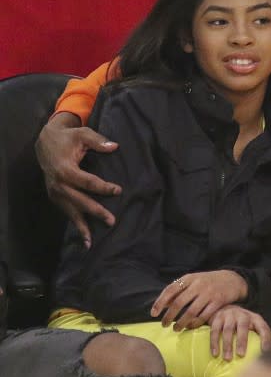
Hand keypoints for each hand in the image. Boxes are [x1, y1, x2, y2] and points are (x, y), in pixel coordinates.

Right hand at [35, 112, 119, 247]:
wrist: (45, 143)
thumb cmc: (67, 138)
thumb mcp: (82, 134)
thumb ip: (98, 140)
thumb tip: (114, 146)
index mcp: (64, 169)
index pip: (86, 181)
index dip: (102, 187)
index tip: (118, 190)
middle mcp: (57, 184)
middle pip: (78, 200)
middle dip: (95, 211)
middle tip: (111, 220)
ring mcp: (54, 192)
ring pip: (70, 211)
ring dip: (82, 226)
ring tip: (91, 242)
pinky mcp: (54, 196)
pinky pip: (66, 211)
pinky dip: (75, 224)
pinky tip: (84, 237)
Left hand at [150, 270, 248, 330]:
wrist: (232, 280)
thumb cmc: (208, 282)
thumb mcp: (193, 281)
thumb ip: (178, 291)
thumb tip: (161, 305)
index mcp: (190, 278)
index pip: (170, 290)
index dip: (160, 302)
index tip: (153, 314)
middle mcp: (198, 285)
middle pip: (179, 302)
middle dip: (169, 316)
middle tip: (164, 325)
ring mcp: (209, 293)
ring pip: (190, 312)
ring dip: (181, 323)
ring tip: (176, 329)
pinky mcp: (218, 302)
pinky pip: (203, 316)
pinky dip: (194, 324)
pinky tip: (189, 327)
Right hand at [209, 304, 270, 359]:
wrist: (226, 308)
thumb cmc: (244, 324)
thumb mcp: (255, 327)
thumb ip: (264, 337)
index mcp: (255, 318)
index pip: (263, 328)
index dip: (266, 339)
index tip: (266, 351)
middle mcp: (243, 315)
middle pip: (243, 326)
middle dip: (242, 341)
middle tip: (241, 355)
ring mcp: (229, 315)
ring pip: (228, 329)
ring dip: (227, 344)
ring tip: (228, 358)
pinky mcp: (217, 318)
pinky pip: (215, 330)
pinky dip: (214, 343)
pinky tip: (215, 354)